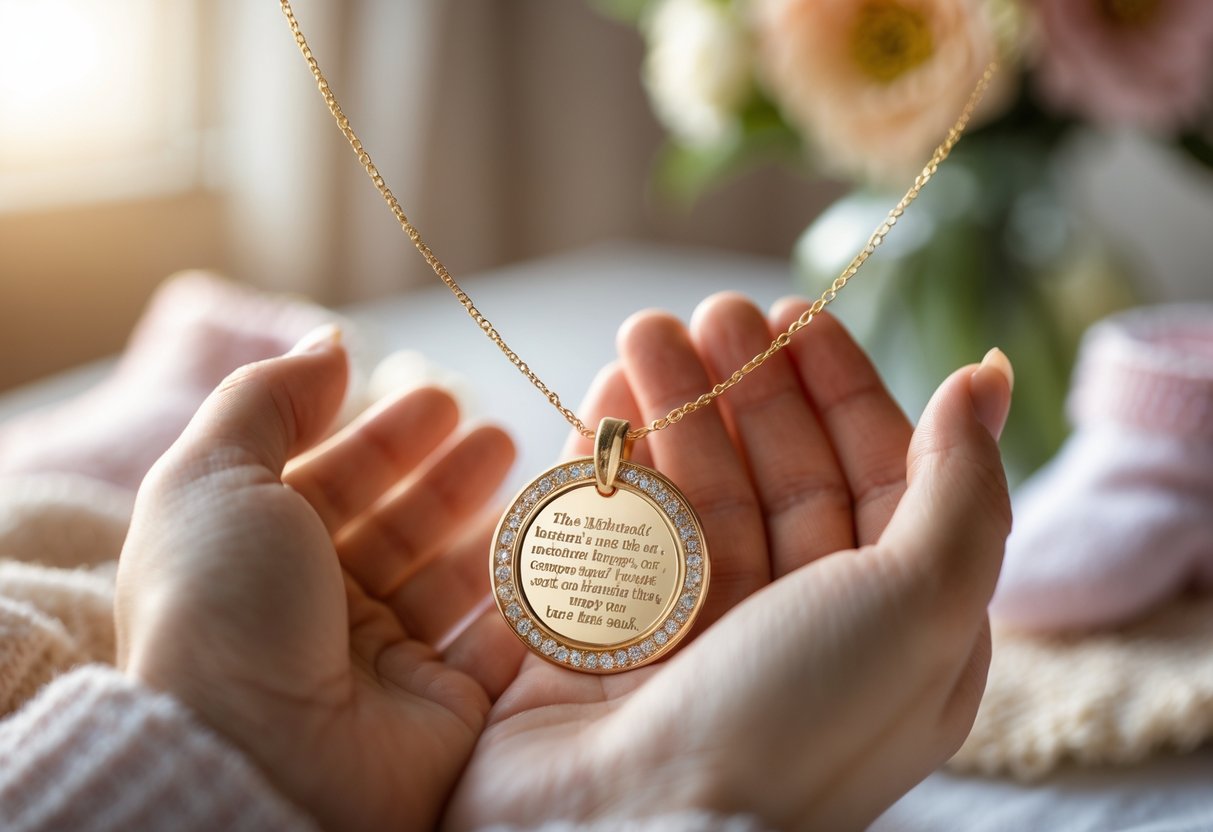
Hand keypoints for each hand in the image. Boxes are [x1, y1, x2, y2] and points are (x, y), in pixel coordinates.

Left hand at [115, 327, 516, 830]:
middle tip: (496, 431)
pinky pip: (492, 644)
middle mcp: (317, 609)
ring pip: (448, 580)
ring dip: (489, 527)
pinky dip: (521, 598)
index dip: (384, 435)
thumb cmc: (222, 606)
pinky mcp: (441, 710)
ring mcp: (381, 663)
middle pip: (395, 526)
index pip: (331, 481)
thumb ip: (265, 398)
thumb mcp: (212, 476)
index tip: (440, 395)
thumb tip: (330, 345)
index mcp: (256, 557)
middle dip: (445, 475)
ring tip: (531, 480)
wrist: (257, 754)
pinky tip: (548, 549)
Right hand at [445, 294, 1012, 829]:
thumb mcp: (918, 605)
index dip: (843, 391)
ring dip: (672, 406)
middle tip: (712, 312)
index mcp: (890, 626)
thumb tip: (985, 379)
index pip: (876, 480)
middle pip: (778, 475)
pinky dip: (612, 458)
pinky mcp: (611, 630)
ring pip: (695, 489)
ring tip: (644, 331)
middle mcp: (798, 627)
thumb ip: (960, 489)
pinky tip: (606, 393)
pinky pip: (618, 523)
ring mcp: (698, 629)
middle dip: (747, 386)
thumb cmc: (794, 727)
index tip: (797, 316)